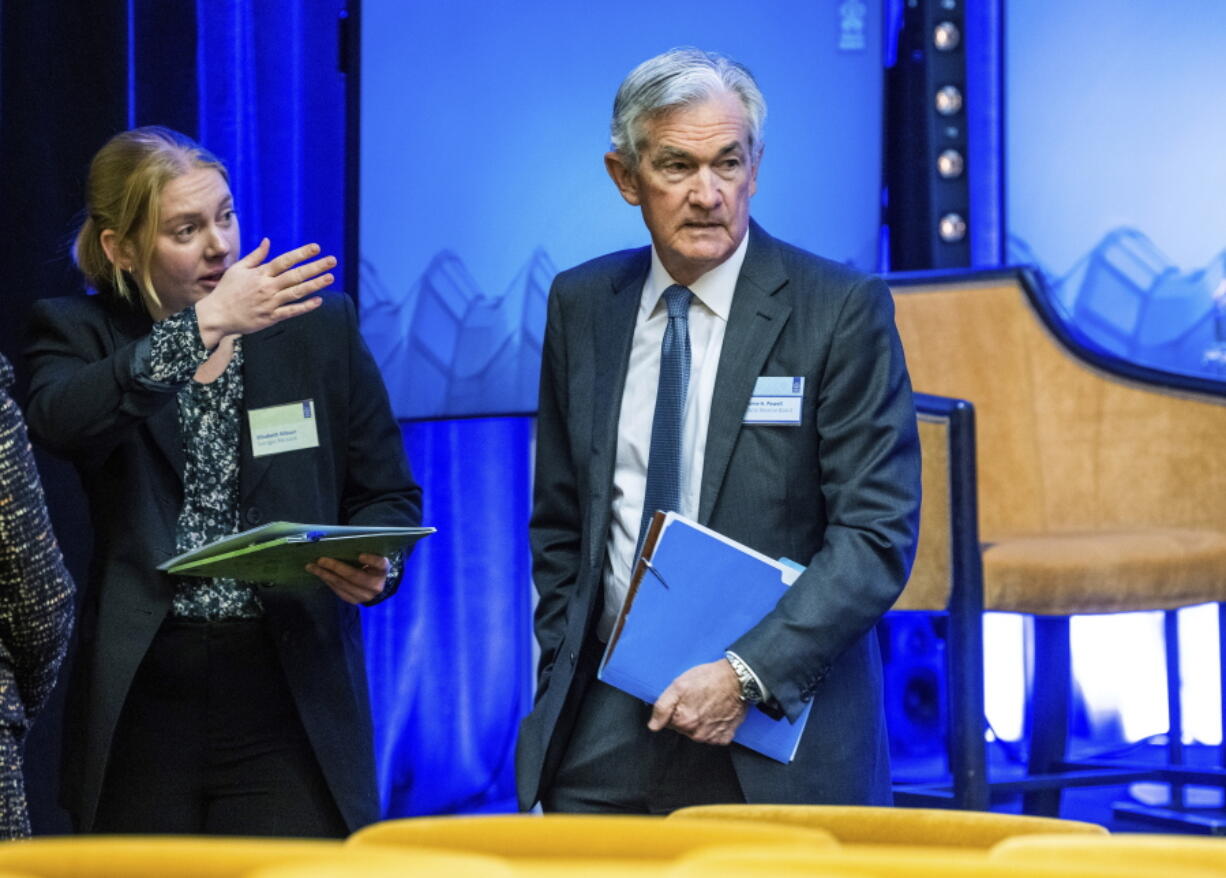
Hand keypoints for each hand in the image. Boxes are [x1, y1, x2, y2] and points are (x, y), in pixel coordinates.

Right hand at [195, 239, 334, 346]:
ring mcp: (270, 302)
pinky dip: (305, 306)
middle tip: (332, 261)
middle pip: (296, 275)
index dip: (301, 253)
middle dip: (315, 267)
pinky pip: (291, 311)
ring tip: (330, 277)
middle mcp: (267, 287)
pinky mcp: (271, 317)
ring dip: (315, 285)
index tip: (316, 248)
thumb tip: (267, 241)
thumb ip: (255, 256)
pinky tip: (318, 301)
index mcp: (260, 273)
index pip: (285, 260)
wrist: (216, 315)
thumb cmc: (227, 291)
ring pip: (297, 292)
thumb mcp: (238, 269)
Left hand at [306, 553, 389, 603]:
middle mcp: (376, 585)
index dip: (371, 560)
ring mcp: (366, 596)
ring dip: (325, 575)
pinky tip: (320, 575)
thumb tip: (340, 544)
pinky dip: (328, 581)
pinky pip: (339, 591)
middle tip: (320, 560)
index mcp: (383, 570)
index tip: (360, 555)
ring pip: (343, 585)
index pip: (380, 564)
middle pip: (355, 576)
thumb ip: (363, 551)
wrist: (377, 585)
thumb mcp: (373, 557)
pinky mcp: (355, 601)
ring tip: (312, 567)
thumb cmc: (372, 566)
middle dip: (335, 567)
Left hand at [648, 658, 748, 744]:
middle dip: (687, 715)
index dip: (675, 709)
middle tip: (697, 699)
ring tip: (708, 704)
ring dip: (700, 721)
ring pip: (697, 732)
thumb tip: (652, 726)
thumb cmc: (708, 678)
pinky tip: (717, 713)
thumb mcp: (678, 685)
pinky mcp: (725, 736)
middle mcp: (697, 734)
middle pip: (683, 728)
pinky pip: (714, 736)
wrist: (737, 679)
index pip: (669, 722)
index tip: (684, 699)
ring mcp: (712, 737)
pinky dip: (714, 727)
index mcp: (683, 722)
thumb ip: (662, 707)